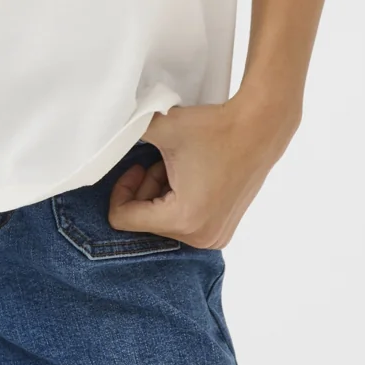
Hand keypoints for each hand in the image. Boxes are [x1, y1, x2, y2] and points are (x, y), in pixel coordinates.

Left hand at [106, 95, 299, 248]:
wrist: (260, 127)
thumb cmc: (215, 129)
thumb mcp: (162, 129)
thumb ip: (126, 133)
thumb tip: (104, 134)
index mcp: (182, 219)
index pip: (124, 219)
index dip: (121, 188)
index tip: (136, 164)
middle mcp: (200, 238)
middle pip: (146, 222)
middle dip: (145, 189)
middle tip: (159, 160)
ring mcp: (215, 236)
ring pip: (165, 221)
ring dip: (162, 192)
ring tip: (177, 164)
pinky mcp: (224, 229)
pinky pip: (186, 221)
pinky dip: (180, 198)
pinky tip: (191, 173)